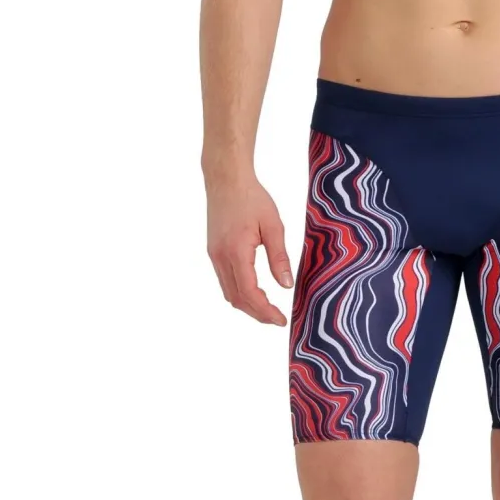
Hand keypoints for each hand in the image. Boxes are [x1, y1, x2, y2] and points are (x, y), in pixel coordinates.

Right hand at [205, 171, 293, 325]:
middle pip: (236, 299)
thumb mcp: (273, 225)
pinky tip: (253, 290)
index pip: (249, 293)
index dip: (265, 311)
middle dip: (256, 313)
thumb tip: (286, 285)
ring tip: (267, 308)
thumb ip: (279, 257)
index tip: (281, 319)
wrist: (226, 180)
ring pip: (228, 292)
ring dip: (246, 304)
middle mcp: (221, 258)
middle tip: (277, 318)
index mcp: (236, 252)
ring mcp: (214, 256)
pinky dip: (238, 292)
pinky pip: (224, 280)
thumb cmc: (252, 198)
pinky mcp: (214, 251)